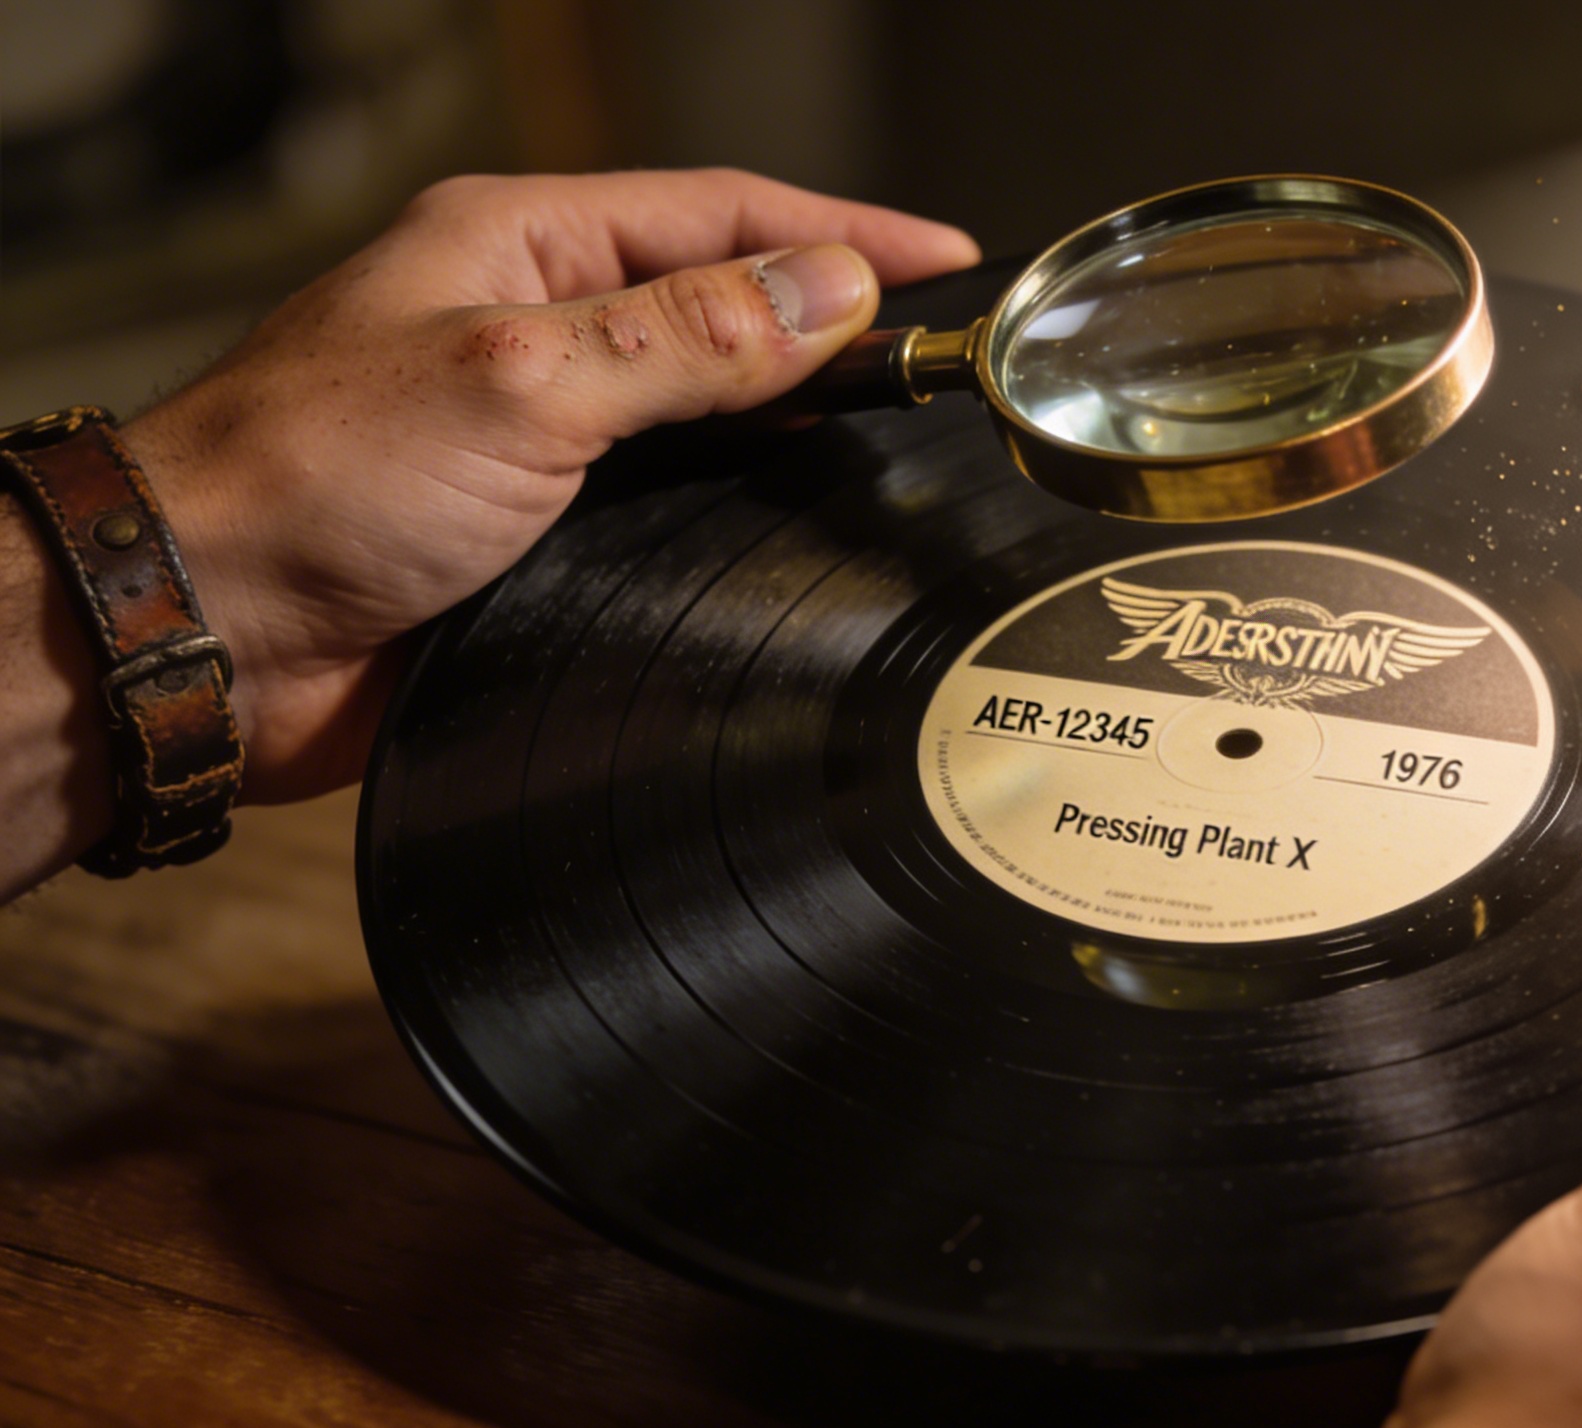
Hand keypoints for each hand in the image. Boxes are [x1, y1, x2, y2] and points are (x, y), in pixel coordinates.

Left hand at [119, 169, 977, 799]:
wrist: (205, 633)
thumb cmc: (307, 482)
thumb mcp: (522, 381)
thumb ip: (688, 338)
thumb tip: (830, 293)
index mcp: (519, 240)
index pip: (721, 212)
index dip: (844, 233)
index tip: (948, 262)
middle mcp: (533, 322)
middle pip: (723, 301)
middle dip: (834, 321)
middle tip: (939, 357)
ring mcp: (536, 425)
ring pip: (704, 402)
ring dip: (794, 413)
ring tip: (894, 428)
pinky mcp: (538, 523)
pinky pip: (669, 491)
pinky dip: (740, 496)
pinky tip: (792, 515)